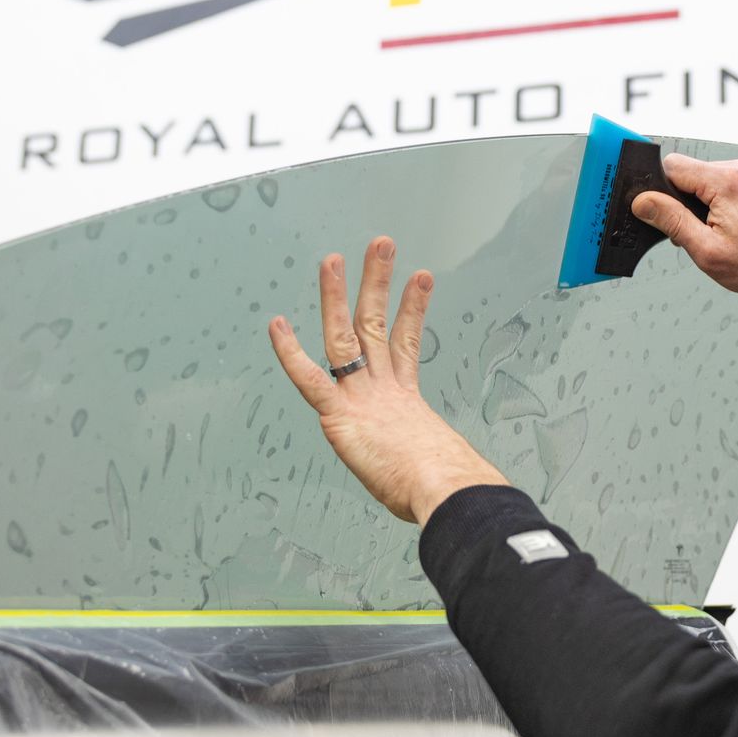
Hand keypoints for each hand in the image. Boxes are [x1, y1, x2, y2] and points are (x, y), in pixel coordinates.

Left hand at [268, 237, 507, 525]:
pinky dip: (290, 353)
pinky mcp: (341, 415)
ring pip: (344, 337)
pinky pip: (310, 379)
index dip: (410, 310)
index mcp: (406, 401)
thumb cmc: (446, 488)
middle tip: (381, 247)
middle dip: (377, 283)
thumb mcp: (438, 467)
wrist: (446, 489)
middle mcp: (383, 390)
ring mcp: (362, 398)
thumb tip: (461, 482)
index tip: (419, 280)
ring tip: (334, 259)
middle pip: (375, 325)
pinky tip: (276, 326)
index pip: (405, 345)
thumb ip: (436, 460)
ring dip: (336, 296)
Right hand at [633, 154, 737, 350]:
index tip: (664, 214)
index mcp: (726, 181)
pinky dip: (722, 201)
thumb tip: (643, 202)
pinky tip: (734, 226)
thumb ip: (671, 221)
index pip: (672, 165)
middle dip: (684, 200)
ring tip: (719, 232)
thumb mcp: (706, 249)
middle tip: (696, 232)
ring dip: (704, 202)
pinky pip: (728, 182)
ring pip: (708, 178)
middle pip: (690, 172)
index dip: (661, 190)